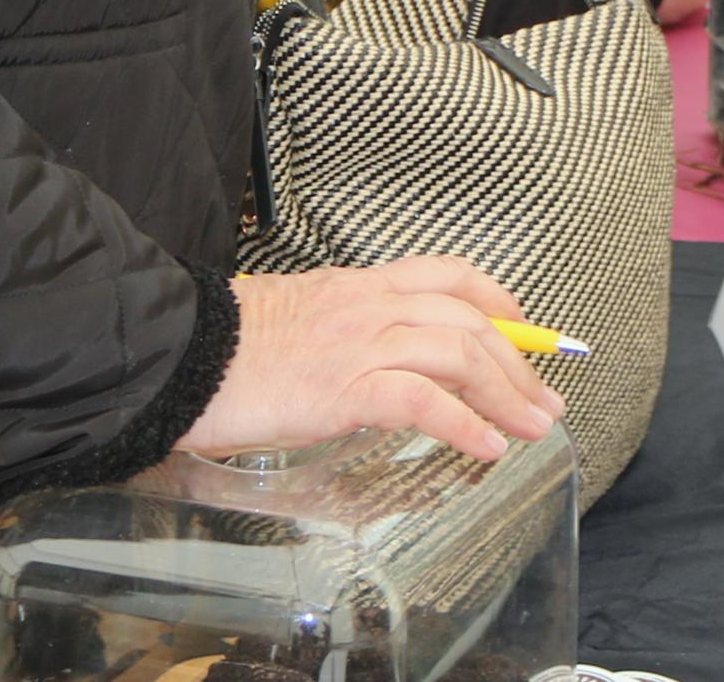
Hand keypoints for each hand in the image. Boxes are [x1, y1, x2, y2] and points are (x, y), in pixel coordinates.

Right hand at [177, 255, 566, 463]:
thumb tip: (371, 355)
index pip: (448, 276)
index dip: (497, 299)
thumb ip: (340, 328)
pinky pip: (422, 402)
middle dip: (518, 361)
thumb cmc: (225, 347)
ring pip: (457, 353)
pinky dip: (463, 423)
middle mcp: (368, 306)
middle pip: (468, 320)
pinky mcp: (342, 387)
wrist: (178, 355)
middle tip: (545, 399)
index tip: (525, 327)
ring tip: (533, 427)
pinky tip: (486, 446)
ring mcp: (358, 344)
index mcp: (358, 286)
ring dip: (506, 393)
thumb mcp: (296, 318)